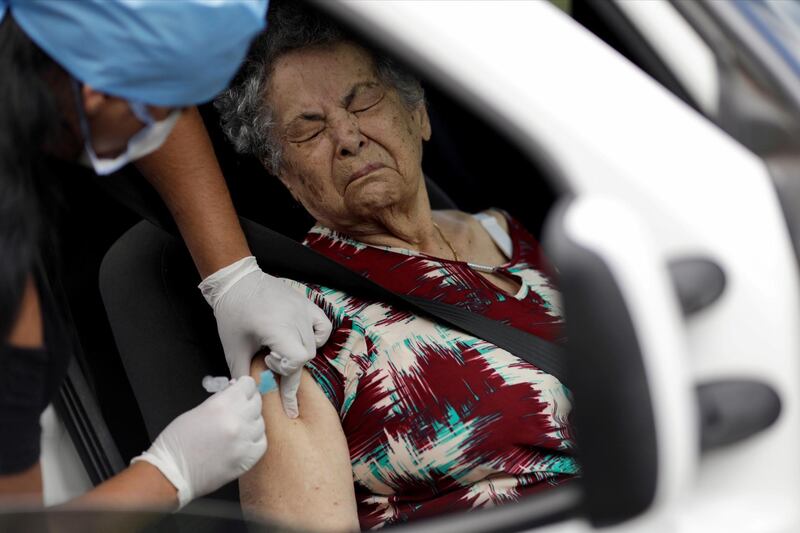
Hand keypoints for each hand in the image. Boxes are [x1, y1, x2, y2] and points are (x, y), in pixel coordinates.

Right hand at [131, 377, 265, 507]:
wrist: (171, 474)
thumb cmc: (177, 442)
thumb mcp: (197, 410)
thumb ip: (220, 399)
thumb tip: (235, 389)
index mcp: (222, 406)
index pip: (249, 385)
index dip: (244, 386)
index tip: (242, 389)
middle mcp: (236, 422)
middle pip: (257, 403)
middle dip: (248, 402)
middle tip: (239, 406)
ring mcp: (243, 442)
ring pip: (261, 423)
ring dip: (252, 421)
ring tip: (238, 425)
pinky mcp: (246, 460)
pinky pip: (261, 443)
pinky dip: (255, 439)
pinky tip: (245, 439)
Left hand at [198, 256, 331, 416]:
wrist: (236, 281)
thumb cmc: (232, 314)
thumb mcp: (233, 348)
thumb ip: (242, 374)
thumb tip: (248, 394)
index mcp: (277, 328)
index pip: (297, 360)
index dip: (285, 369)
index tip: (268, 364)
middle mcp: (296, 318)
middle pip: (306, 355)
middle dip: (289, 365)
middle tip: (270, 361)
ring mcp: (304, 309)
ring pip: (314, 343)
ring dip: (300, 352)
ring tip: (283, 349)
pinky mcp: (306, 303)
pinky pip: (323, 325)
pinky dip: (317, 337)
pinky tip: (300, 338)